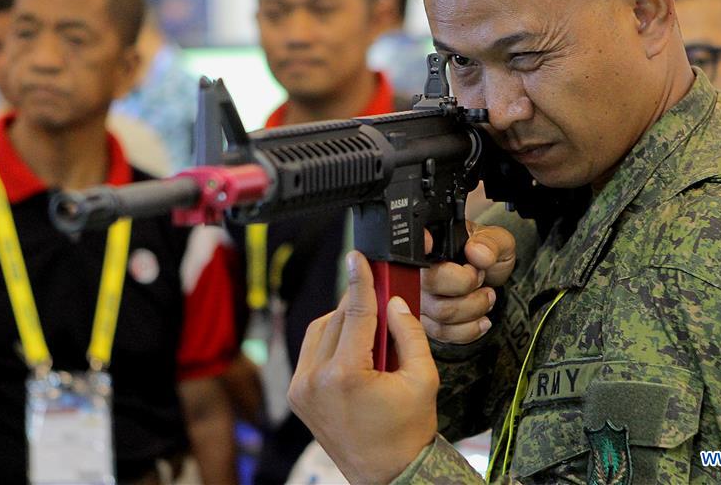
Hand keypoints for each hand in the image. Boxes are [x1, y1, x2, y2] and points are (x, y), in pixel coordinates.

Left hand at [288, 251, 438, 483]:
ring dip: (343, 321)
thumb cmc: (407, 430)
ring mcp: (301, 388)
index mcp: (346, 375)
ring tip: (371, 332)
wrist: (388, 472)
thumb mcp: (423, 378)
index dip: (360, 280)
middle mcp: (314, 380)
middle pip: (336, 318)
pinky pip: (311, 350)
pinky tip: (353, 348)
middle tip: (383, 302)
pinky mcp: (297, 394)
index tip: (359, 256)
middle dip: (359, 306)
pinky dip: (330, 340)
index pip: (354, 313)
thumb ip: (409, 333)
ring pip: (319, 330)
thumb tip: (394, 302)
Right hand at [421, 221, 515, 343]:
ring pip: (440, 313)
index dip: (420, 245)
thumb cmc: (486, 255)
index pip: (416, 244)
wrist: (488, 275)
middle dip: (467, 286)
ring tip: (486, 297)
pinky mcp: (426, 321)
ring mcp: (418, 297)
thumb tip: (477, 252)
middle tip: (480, 278)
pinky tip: (480, 319)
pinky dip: (468, 329)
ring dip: (473, 309)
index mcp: (431, 242)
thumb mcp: (496, 240)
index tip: (430, 242)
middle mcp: (417, 270)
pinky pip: (442, 333)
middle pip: (430, 284)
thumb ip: (490, 242)